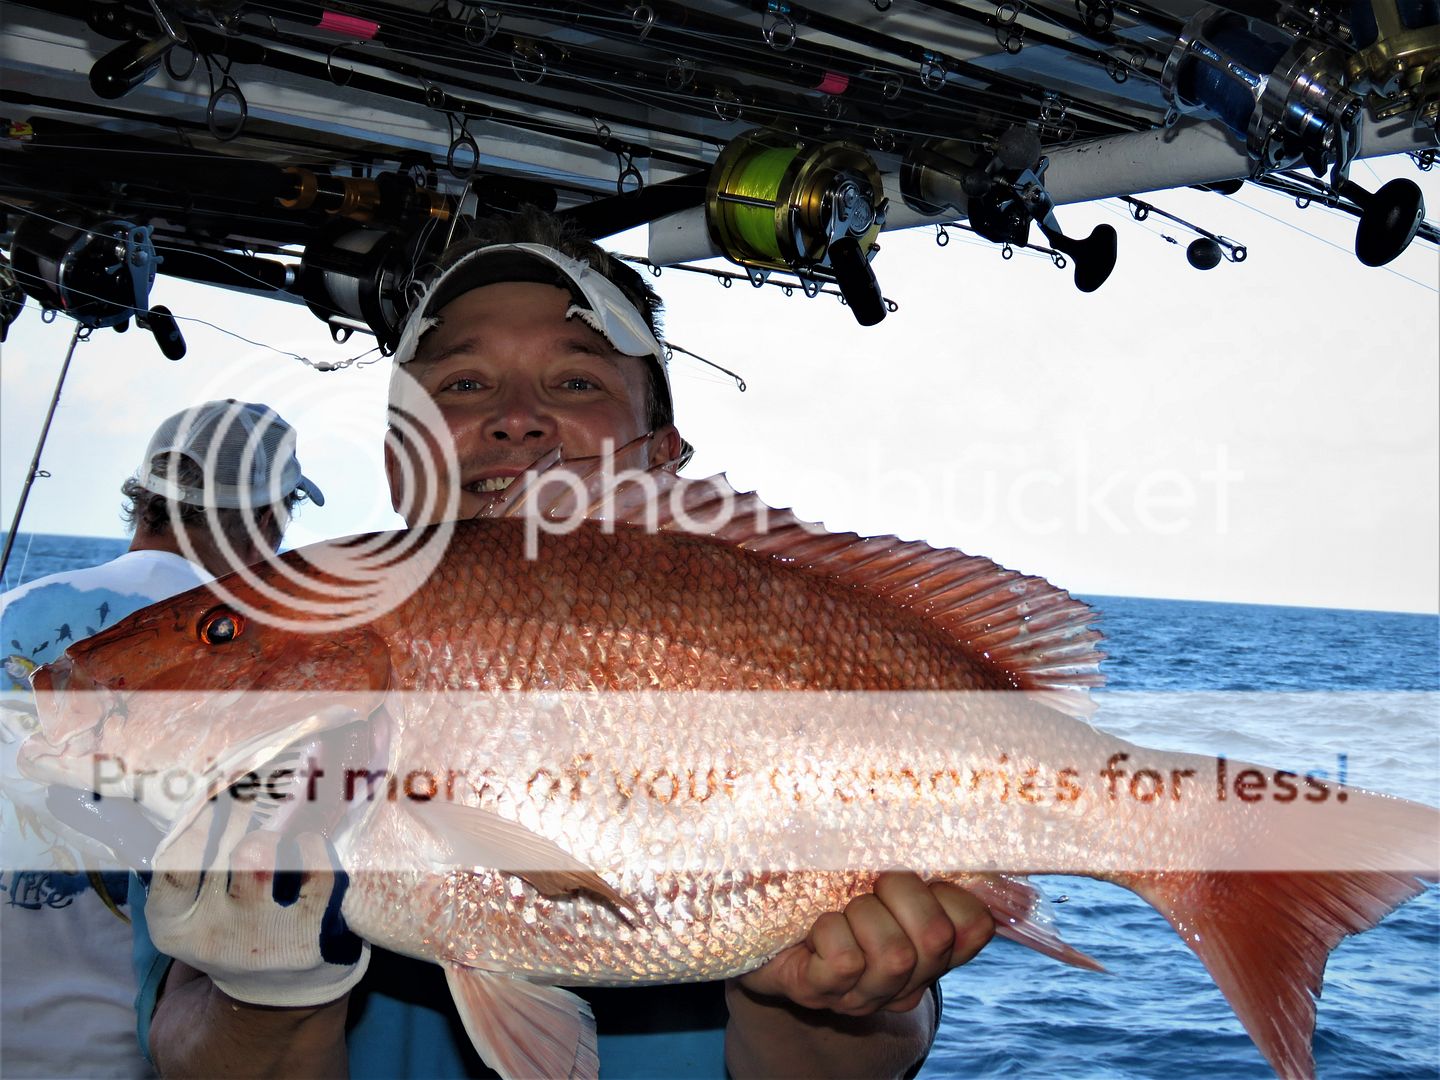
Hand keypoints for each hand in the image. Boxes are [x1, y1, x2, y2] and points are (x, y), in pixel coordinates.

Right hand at [145, 795, 368, 1007]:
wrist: (275, 990)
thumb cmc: (233, 924)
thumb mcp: (197, 903)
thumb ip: (197, 855)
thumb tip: (217, 780)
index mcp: (174, 928)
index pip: (174, 867)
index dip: (196, 821)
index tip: (213, 786)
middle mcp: (214, 938)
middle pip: (225, 854)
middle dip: (240, 809)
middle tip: (251, 785)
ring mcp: (262, 941)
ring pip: (263, 854)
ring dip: (273, 837)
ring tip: (278, 842)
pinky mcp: (307, 938)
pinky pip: (314, 866)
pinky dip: (313, 846)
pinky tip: (308, 851)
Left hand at [738, 873, 992, 1014]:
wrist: (757, 916)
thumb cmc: (826, 881)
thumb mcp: (877, 863)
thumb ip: (925, 860)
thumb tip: (992, 863)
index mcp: (929, 946)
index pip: (975, 926)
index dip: (949, 893)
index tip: (915, 875)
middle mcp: (904, 978)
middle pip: (935, 936)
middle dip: (900, 893)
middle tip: (870, 885)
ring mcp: (862, 993)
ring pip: (894, 954)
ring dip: (862, 914)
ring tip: (840, 908)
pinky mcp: (818, 993)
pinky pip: (846, 962)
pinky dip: (829, 931)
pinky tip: (814, 928)